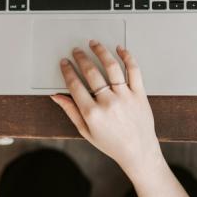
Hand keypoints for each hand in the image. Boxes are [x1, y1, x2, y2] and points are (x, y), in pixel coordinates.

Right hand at [50, 41, 163, 179]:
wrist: (138, 151)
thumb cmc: (112, 144)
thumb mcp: (85, 131)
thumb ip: (70, 111)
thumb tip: (56, 96)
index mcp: (92, 113)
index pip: (75, 85)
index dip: (67, 71)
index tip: (65, 63)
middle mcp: (108, 103)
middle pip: (91, 72)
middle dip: (81, 58)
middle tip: (77, 51)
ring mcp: (125, 97)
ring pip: (112, 67)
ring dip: (101, 52)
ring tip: (94, 44)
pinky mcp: (139, 94)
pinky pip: (134, 71)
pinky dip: (127, 57)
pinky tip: (120, 49)